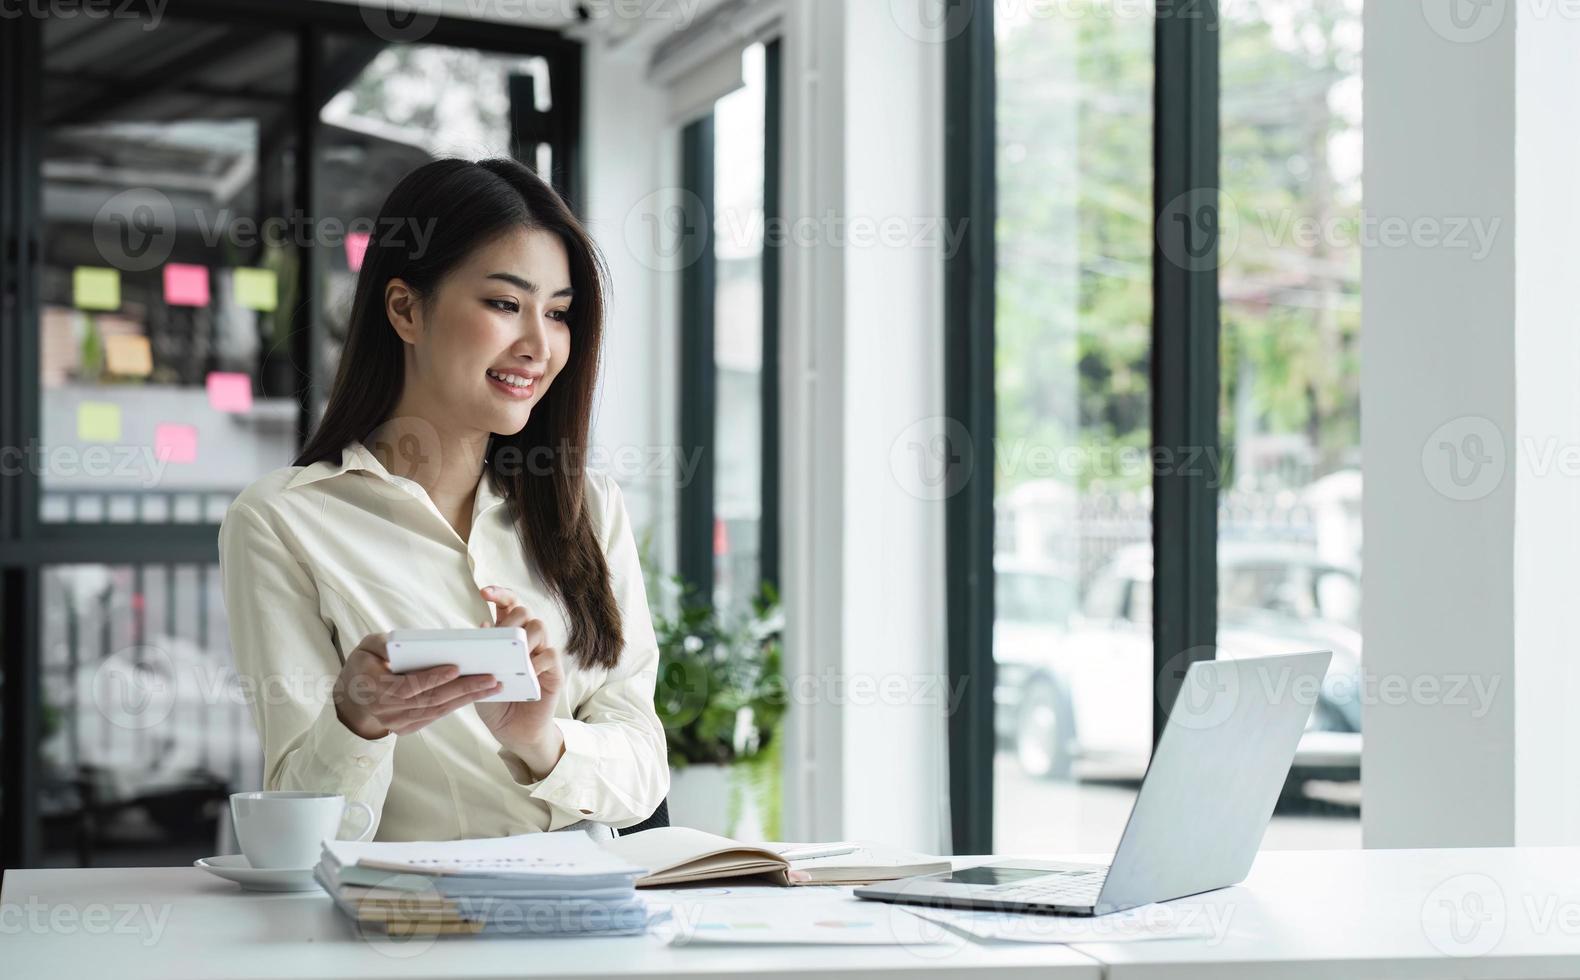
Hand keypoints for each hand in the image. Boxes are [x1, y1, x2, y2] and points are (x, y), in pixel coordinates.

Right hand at [332, 631, 501, 738]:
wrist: (352, 699)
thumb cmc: (362, 666)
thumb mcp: (365, 648)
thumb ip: (382, 643)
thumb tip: (401, 641)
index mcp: (375, 689)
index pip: (408, 686)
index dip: (432, 678)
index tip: (456, 668)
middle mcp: (387, 711)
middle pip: (430, 700)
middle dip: (463, 688)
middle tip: (490, 678)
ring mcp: (398, 723)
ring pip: (437, 710)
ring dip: (467, 698)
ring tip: (493, 686)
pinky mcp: (408, 728)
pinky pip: (436, 716)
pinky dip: (458, 705)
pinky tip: (478, 695)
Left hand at [472, 585, 565, 777]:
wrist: (512, 732)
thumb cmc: (495, 702)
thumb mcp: (479, 678)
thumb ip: (481, 654)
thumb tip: (481, 626)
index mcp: (508, 638)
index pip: (508, 606)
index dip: (499, 594)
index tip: (484, 592)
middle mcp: (526, 642)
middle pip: (524, 612)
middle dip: (511, 618)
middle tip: (500, 636)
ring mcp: (541, 655)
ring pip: (539, 627)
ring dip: (524, 637)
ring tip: (513, 655)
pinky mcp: (554, 671)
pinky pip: (550, 654)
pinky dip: (536, 660)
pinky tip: (526, 671)